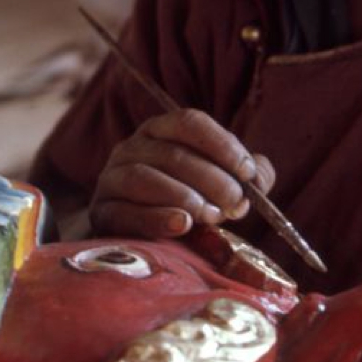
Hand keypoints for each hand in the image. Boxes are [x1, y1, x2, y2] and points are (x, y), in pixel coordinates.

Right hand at [89, 111, 275, 241]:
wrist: (140, 239)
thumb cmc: (186, 204)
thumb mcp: (220, 185)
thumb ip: (248, 176)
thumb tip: (260, 174)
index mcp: (160, 131)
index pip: (189, 122)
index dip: (222, 145)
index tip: (248, 172)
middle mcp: (131, 148)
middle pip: (173, 153)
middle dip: (212, 179)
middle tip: (236, 204)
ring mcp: (111, 179)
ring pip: (144, 177)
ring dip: (185, 196)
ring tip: (212, 216)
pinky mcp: (101, 212)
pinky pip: (124, 211)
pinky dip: (156, 218)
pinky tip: (182, 225)